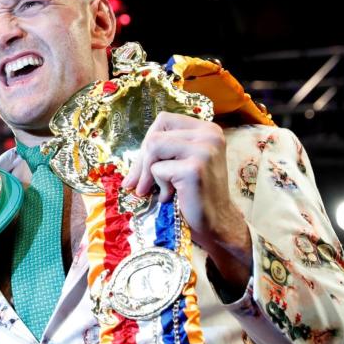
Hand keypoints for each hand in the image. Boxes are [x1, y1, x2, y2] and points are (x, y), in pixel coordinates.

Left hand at [121, 112, 251, 289]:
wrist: (215, 223)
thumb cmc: (195, 194)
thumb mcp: (182, 163)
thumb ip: (163, 151)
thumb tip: (128, 160)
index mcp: (207, 129)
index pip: (164, 120)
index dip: (148, 141)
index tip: (144, 165)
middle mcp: (209, 135)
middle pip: (155, 135)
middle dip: (141, 161)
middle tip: (138, 184)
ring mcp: (204, 150)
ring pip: (153, 147)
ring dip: (149, 173)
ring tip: (157, 190)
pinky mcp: (195, 169)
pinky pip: (158, 169)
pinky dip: (158, 186)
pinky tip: (170, 196)